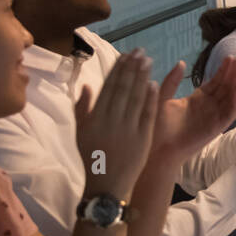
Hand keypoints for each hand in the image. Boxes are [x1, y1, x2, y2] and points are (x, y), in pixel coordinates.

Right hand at [75, 49, 158, 201]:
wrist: (107, 184)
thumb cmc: (91, 157)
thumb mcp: (80, 132)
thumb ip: (82, 108)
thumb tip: (86, 85)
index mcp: (95, 117)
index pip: (108, 87)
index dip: (117, 69)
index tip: (124, 55)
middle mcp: (112, 120)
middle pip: (123, 88)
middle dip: (131, 67)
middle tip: (139, 51)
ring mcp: (128, 128)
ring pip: (136, 97)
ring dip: (142, 77)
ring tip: (148, 60)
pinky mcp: (143, 137)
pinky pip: (147, 113)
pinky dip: (151, 97)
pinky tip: (154, 82)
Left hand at [149, 57, 235, 163]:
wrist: (157, 149)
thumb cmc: (157, 127)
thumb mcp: (162, 98)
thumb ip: (172, 81)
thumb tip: (181, 62)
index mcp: (197, 100)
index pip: (214, 82)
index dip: (223, 70)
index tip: (229, 57)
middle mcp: (208, 107)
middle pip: (225, 87)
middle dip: (232, 73)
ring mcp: (213, 117)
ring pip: (230, 99)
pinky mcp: (216, 128)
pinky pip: (228, 114)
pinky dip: (234, 103)